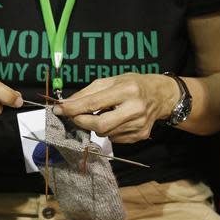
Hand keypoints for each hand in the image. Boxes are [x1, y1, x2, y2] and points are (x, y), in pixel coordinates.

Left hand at [53, 73, 178, 142]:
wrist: (161, 96)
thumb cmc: (133, 85)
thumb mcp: (111, 80)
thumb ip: (87, 92)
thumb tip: (66, 104)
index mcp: (127, 90)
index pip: (94, 103)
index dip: (73, 108)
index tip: (58, 109)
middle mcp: (135, 109)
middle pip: (99, 124)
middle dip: (82, 122)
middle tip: (75, 117)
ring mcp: (139, 125)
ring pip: (105, 133)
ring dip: (96, 125)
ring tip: (105, 113)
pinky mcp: (140, 135)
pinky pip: (114, 138)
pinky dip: (109, 130)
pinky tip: (117, 120)